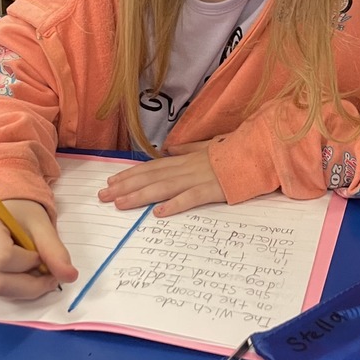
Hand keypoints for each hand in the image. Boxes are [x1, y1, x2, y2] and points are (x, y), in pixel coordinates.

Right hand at [0, 199, 78, 299]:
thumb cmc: (18, 210)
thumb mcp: (38, 222)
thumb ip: (54, 248)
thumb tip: (70, 276)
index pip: (3, 257)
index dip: (28, 262)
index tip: (41, 254)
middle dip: (29, 286)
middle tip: (51, 278)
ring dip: (23, 290)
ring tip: (39, 276)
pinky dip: (14, 288)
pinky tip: (25, 276)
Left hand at [98, 141, 225, 216]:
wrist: (256, 153)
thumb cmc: (232, 152)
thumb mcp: (207, 146)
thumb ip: (187, 148)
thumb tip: (169, 149)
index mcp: (184, 159)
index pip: (150, 167)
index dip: (129, 174)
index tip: (110, 182)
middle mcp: (185, 168)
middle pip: (150, 177)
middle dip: (125, 186)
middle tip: (103, 196)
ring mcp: (197, 178)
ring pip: (163, 188)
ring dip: (139, 196)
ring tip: (120, 204)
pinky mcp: (211, 190)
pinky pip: (190, 199)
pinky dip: (173, 205)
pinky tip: (157, 213)